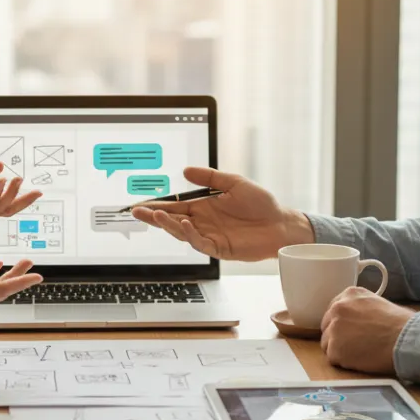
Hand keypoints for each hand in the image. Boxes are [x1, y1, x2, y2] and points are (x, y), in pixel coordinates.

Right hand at [130, 167, 312, 260]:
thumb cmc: (261, 204)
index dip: (157, 205)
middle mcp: (203, 222)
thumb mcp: (234, 182)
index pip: (175, 205)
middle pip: (172, 220)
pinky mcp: (219, 248)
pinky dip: (190, 235)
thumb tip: (186, 171)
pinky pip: (200, 243)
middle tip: (137, 211)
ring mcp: (210, 236)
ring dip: (169, 224)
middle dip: (154, 216)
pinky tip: (185, 224)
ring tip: (158, 215)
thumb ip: (211, 178)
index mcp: (203, 206)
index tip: (140, 203)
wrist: (282, 224)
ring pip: (182, 232)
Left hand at [319, 287, 414, 374]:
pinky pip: (333, 358)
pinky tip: (360, 360)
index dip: (343, 323)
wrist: (407, 340)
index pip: (335, 310)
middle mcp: (338, 308)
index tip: (351, 330)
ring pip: (327, 342)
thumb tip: (358, 318)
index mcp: (349, 294)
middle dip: (338, 335)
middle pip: (328, 325)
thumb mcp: (379, 303)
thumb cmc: (402, 324)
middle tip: (355, 344)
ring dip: (339, 349)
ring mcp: (334, 328)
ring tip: (360, 352)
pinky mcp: (334, 349)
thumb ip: (361, 308)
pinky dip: (344, 362)